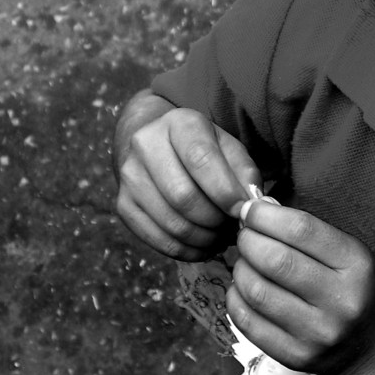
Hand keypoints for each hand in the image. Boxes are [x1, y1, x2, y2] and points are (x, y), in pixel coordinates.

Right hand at [115, 101, 260, 261]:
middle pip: (183, 196)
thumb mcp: (229, 149)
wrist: (160, 148)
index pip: (201, 159)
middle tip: (231, 227)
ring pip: (171, 222)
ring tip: (220, 236)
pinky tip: (202, 245)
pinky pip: (157, 239)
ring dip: (203, 239)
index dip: (224, 191)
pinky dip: (186, 251)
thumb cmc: (204, 150)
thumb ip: (245, 174)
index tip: (240, 209)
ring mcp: (130, 176)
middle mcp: (146, 144)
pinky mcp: (123, 204)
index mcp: (178, 123)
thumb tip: (251, 205)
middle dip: (214, 220)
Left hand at [227, 201, 374, 374]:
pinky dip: (236, 298)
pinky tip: (243, 289)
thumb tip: (258, 208)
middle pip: (275, 260)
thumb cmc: (353, 290)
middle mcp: (340, 301)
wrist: (371, 351)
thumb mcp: (348, 253)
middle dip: (248, 239)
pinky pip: (248, 322)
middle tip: (245, 235)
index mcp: (356, 265)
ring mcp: (317, 333)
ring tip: (245, 262)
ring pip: (257, 290)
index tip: (250, 209)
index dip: (265, 215)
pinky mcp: (295, 356)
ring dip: (240, 268)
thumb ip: (306, 229)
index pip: (301, 229)